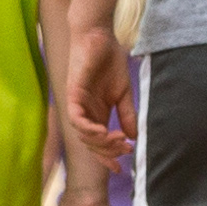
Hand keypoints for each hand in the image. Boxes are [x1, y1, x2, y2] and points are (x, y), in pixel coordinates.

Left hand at [56, 24, 134, 163]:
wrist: (99, 36)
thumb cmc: (109, 60)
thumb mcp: (123, 92)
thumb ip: (127, 114)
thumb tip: (134, 136)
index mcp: (97, 113)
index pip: (99, 142)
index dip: (108, 157)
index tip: (121, 169)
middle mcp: (85, 112)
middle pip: (91, 143)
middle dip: (108, 151)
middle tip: (125, 150)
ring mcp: (77, 104)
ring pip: (83, 135)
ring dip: (100, 142)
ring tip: (118, 141)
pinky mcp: (72, 94)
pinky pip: (76, 119)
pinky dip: (88, 129)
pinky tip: (103, 132)